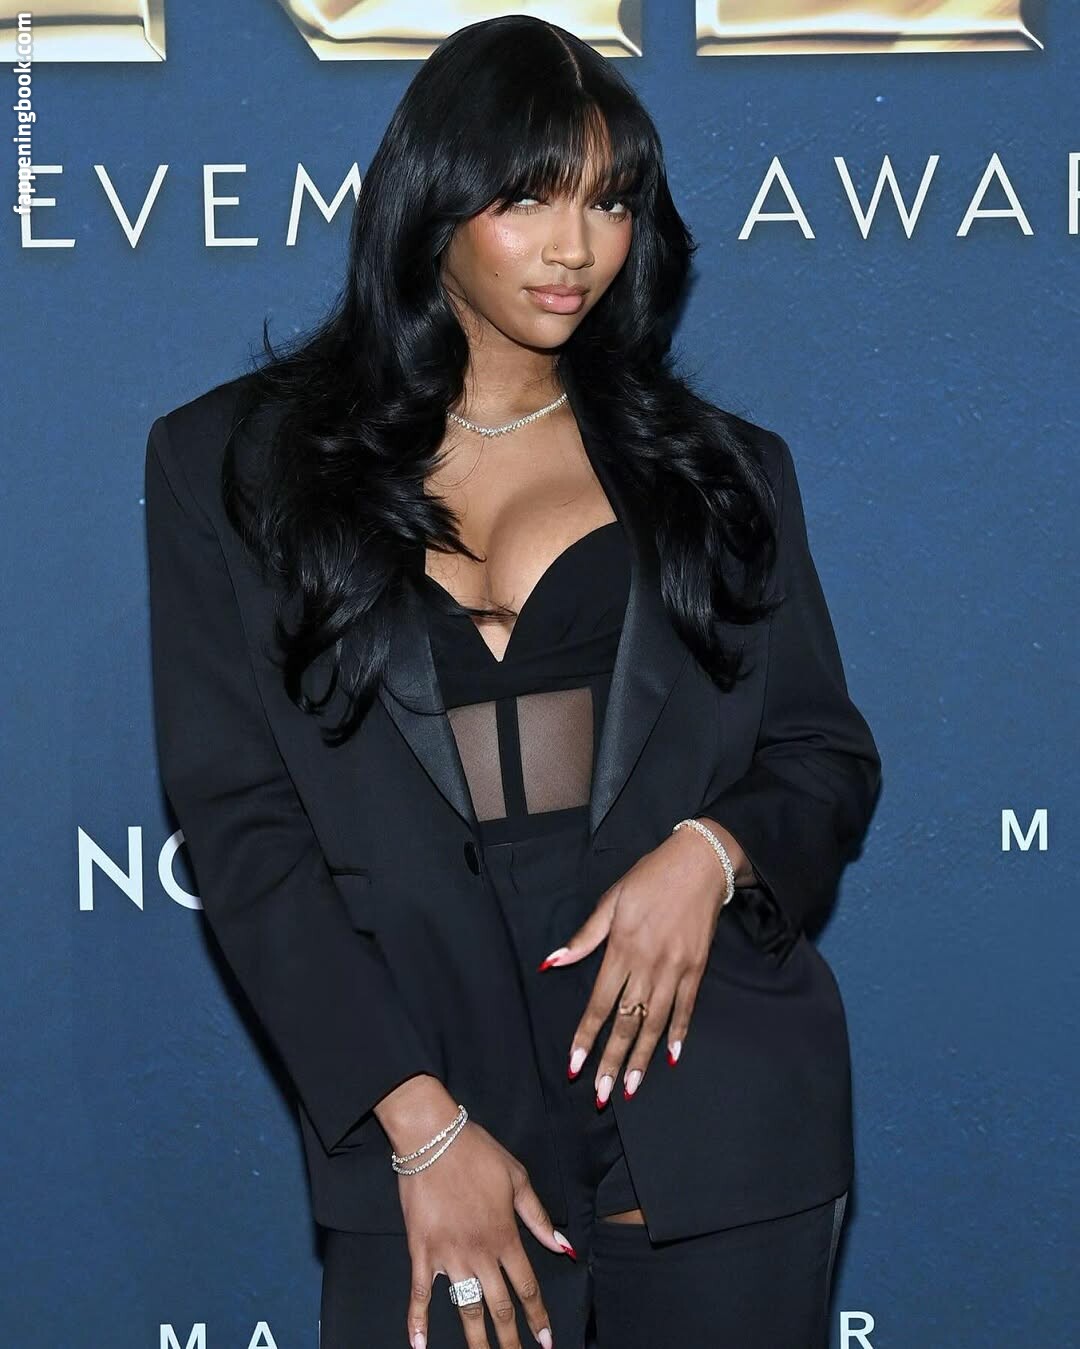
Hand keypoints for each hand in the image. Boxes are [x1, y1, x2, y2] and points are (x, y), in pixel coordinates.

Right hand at [396, 1114, 571, 1348]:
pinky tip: (420, 1346)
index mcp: (505, 1236)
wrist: (434, 1138)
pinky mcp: (421, 1251)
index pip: (526, 1286)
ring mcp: (449, 1255)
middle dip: (511, 1338)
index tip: (545, 1340)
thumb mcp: (517, 1178)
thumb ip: (538, 1217)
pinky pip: (420, 1293)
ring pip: (466, 1308)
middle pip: (499, 1306)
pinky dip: (418, 1321)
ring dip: (476, 1340)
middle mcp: (480, 1253)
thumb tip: (563, 1246)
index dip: (537, 1316)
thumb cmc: (478, 1152)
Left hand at [540, 822, 748, 1104]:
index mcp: (622, 948)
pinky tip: (671, 1057)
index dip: (586, 1036)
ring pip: (655, 1022)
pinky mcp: (697, 968)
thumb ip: (585, 936)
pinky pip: (686, 1008)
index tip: (574, 1064)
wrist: (699, 863)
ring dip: (642, 1057)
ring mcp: (675, 969)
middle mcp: (648, 964)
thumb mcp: (611, 900)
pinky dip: (679, 1033)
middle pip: (626, 1021)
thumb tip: (552, 962)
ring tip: (631, 1088)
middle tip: (601, 1093)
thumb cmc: (649, 878)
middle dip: (612, 1060)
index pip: (599, 1002)